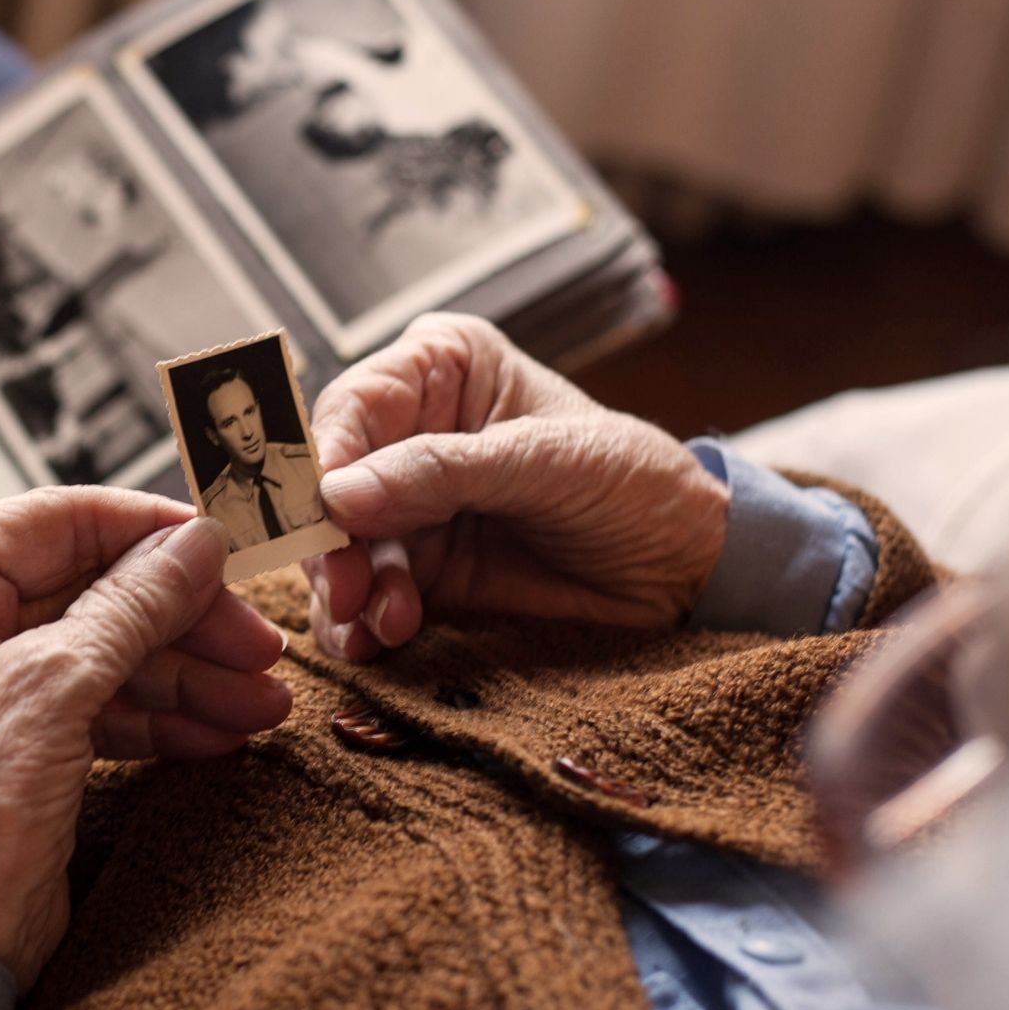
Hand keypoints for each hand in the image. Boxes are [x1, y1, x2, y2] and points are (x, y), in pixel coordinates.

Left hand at [0, 489, 288, 989]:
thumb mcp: (51, 696)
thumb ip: (130, 607)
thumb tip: (196, 544)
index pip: (55, 521)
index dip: (153, 533)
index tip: (229, 547)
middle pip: (86, 585)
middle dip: (181, 623)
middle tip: (259, 647)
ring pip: (97, 644)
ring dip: (183, 675)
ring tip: (259, 702)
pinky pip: (88, 696)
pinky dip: (153, 714)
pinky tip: (216, 732)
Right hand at [303, 314, 729, 659]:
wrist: (687, 571)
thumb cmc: (635, 483)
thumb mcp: (545, 463)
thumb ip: (441, 473)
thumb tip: (338, 494)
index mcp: (440, 369)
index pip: (352, 407)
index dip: (323, 461)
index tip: (321, 514)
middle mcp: (410, 433)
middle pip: (327, 483)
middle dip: (329, 541)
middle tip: (346, 589)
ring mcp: (409, 508)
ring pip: (337, 548)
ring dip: (346, 591)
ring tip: (384, 622)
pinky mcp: (419, 573)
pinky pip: (363, 599)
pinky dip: (359, 624)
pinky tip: (379, 640)